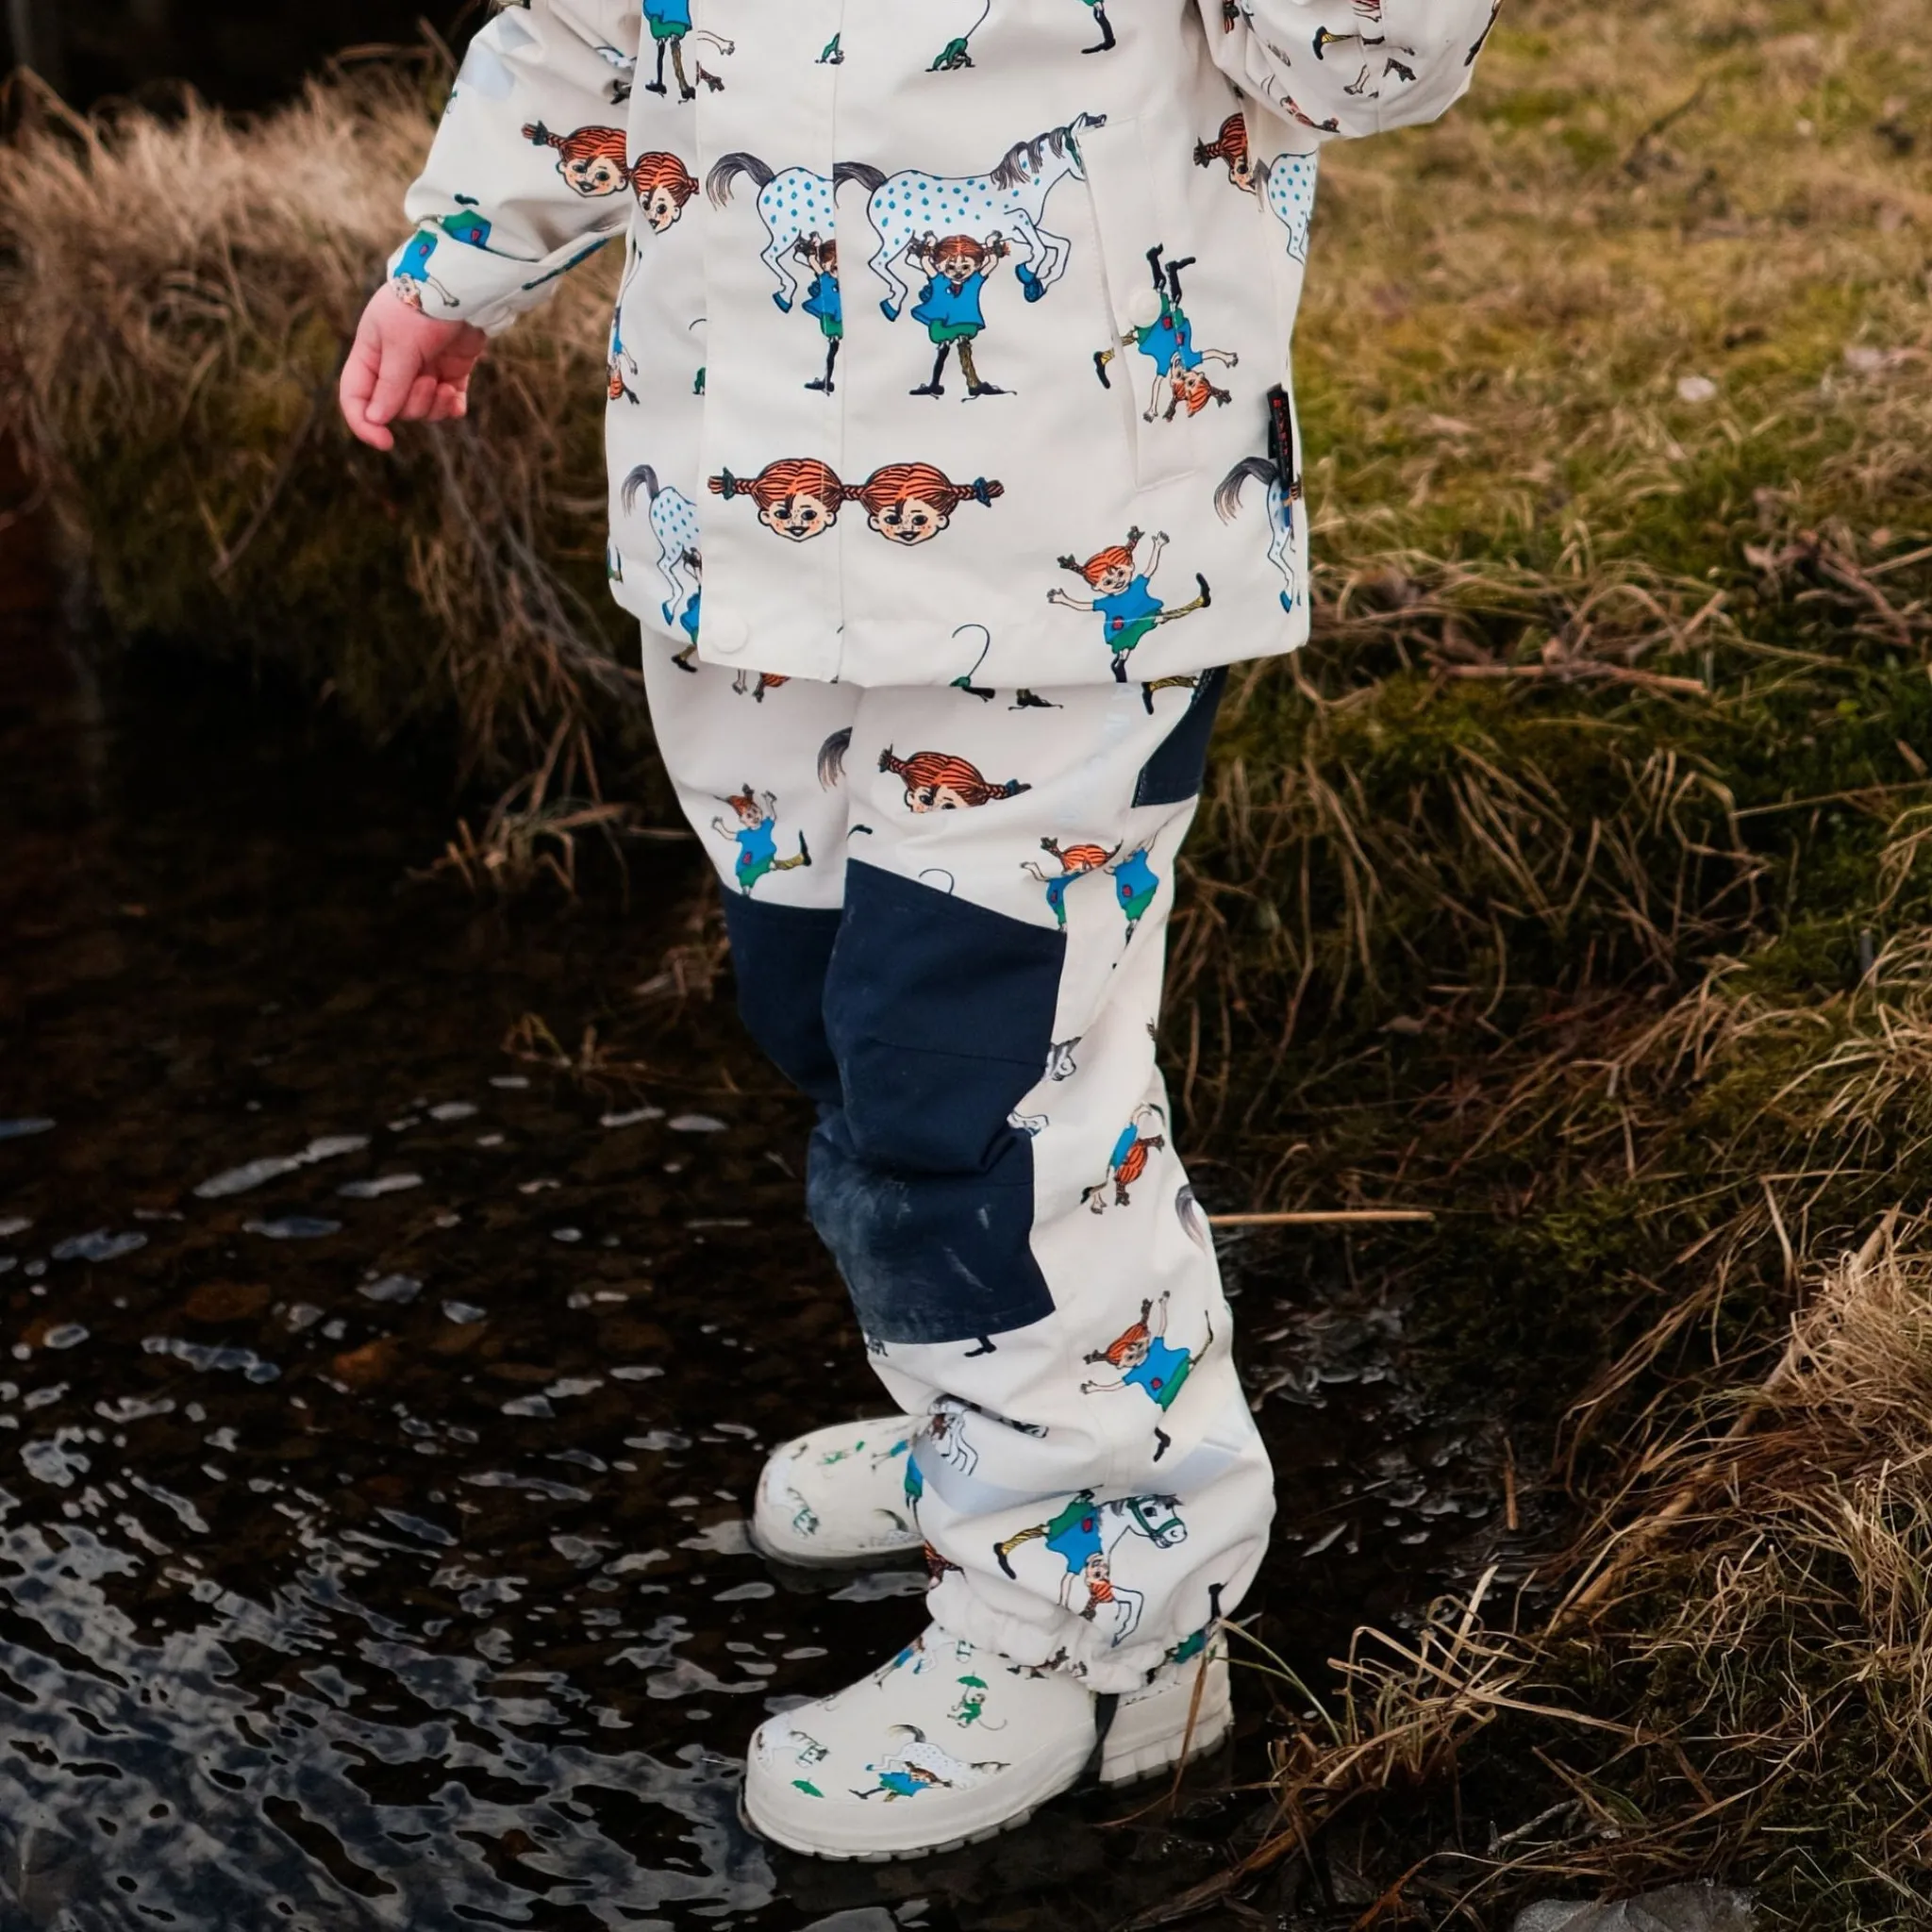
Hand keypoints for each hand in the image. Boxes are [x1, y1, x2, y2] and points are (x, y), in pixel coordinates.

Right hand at [339, 286, 488, 450]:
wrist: (463, 288)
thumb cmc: (422, 308)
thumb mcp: (401, 347)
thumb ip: (391, 385)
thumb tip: (376, 419)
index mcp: (369, 354)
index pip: (355, 398)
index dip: (364, 424)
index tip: (385, 441)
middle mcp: (392, 365)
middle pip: (393, 409)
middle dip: (412, 403)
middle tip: (427, 379)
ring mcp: (422, 370)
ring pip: (421, 410)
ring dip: (433, 404)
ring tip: (441, 381)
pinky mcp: (450, 372)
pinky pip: (448, 406)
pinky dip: (452, 406)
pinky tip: (456, 396)